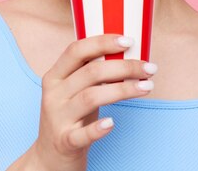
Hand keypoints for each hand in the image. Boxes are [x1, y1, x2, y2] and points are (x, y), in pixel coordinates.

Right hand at [32, 34, 156, 170]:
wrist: (49, 157)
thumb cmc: (69, 118)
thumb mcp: (73, 92)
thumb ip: (89, 74)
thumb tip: (126, 55)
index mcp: (54, 76)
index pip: (76, 50)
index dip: (102, 42)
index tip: (128, 41)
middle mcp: (53, 94)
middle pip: (90, 72)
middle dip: (124, 67)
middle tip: (149, 69)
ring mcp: (57, 117)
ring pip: (90, 97)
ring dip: (123, 90)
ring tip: (147, 87)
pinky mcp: (64, 141)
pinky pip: (82, 134)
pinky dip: (97, 128)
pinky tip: (112, 123)